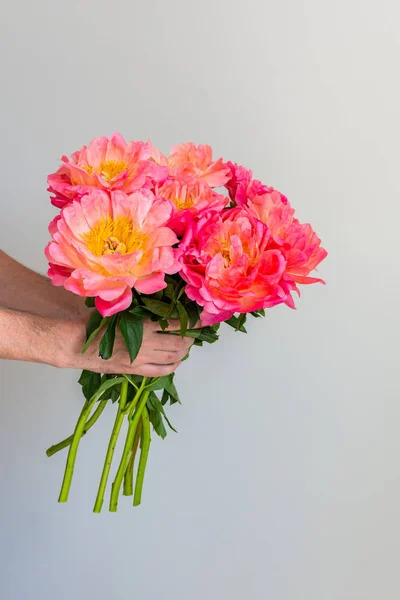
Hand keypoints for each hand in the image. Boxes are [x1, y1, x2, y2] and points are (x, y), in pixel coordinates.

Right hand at [55, 318, 193, 376]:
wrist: (77, 345)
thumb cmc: (95, 323)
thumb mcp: (119, 308)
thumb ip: (139, 307)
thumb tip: (160, 300)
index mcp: (143, 325)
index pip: (177, 323)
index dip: (193, 322)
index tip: (201, 318)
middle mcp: (146, 344)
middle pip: (180, 342)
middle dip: (192, 337)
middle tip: (195, 331)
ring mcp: (142, 360)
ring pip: (173, 357)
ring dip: (184, 350)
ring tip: (188, 343)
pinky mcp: (135, 371)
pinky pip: (161, 371)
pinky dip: (173, 366)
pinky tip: (177, 361)